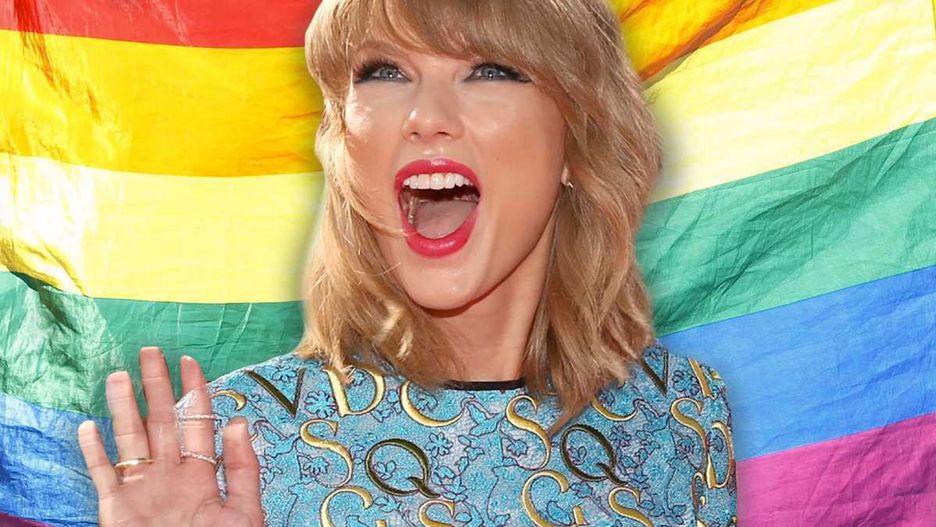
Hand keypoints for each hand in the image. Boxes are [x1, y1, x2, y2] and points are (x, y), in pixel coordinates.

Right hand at [77, 347, 263, 526]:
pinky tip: (88, 428)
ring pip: (130, 440)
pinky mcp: (117, 510)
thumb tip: (238, 423)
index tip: (190, 361)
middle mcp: (171, 475)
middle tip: (150, 351)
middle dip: (155, 386)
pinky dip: (94, 453)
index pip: (198, 423)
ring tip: (117, 376)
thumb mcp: (244, 512)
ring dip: (122, 408)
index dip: (194, 392)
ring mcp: (142, 491)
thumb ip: (242, 469)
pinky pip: (103, 476)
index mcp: (203, 475)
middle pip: (160, 422)